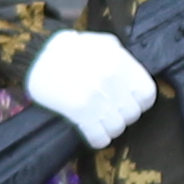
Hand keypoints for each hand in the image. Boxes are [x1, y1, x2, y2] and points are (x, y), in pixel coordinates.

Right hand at [22, 27, 155, 149]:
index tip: (129, 103)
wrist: (35, 54)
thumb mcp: (103, 43)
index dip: (140, 102)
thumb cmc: (70, 47)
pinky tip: (93, 135)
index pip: (147, 94)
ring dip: (110, 128)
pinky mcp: (78, 112)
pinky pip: (99, 137)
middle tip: (111, 112)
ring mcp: (96, 97)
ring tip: (100, 123)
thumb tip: (132, 79)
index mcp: (120, 62)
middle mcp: (112, 80)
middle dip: (123, 115)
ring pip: (117, 128)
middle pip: (132, 114)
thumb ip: (122, 59)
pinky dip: (97, 139)